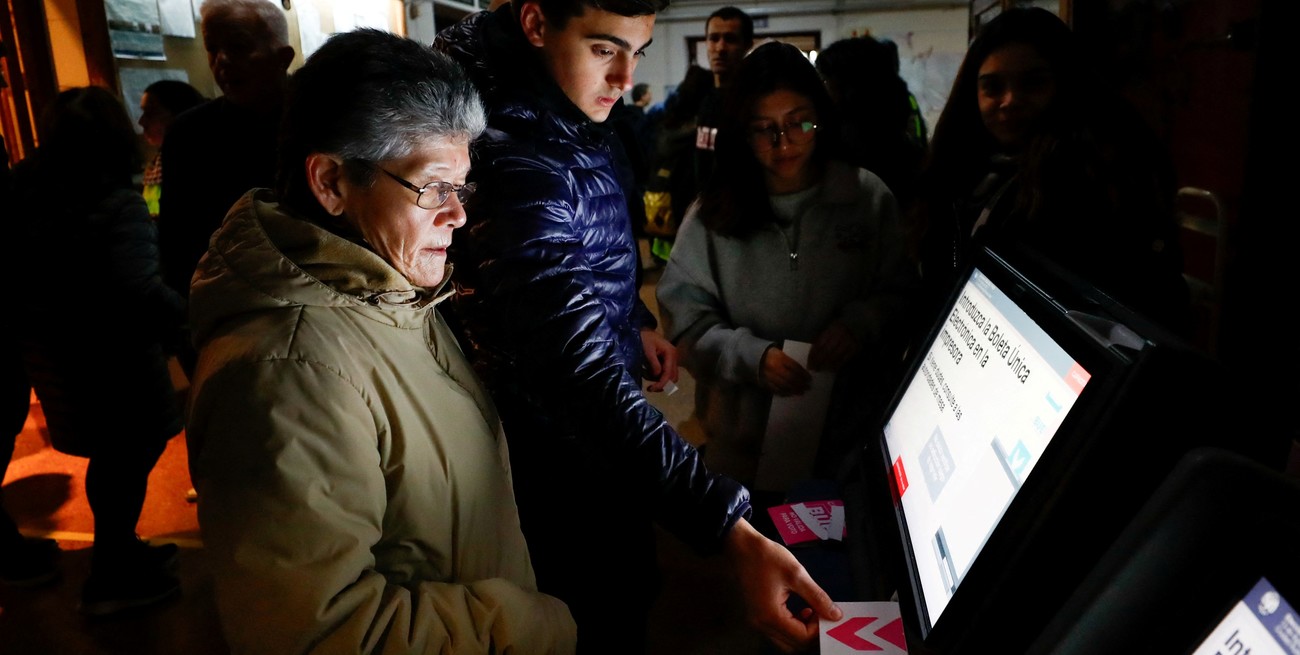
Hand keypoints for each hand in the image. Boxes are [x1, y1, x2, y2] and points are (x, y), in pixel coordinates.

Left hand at [641, 328, 679, 391]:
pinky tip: (648, 372)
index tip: (651, 389)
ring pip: (671, 377)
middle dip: (662, 384)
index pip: (669, 373)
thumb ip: (654, 364)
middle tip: (650, 388)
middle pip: (673, 378)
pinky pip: (666, 373)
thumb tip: (657, 377)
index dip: (661, 383)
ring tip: (646, 375)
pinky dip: (658, 377)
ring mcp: (672, 359)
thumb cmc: (644, 339)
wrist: (643, 331)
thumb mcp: (647, 351)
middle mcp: (674, 357)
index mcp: (670, 353)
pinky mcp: (668, 361)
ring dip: (660, 381)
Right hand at [724, 518, 840, 651]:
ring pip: (785, 641)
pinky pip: (778, 631)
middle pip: (793, 645)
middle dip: (811, 634)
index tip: (828, 614)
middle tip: (822, 615)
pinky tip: (800, 610)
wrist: (741, 546)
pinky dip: (792, 627)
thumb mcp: (796, 574)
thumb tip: (835, 614)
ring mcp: (756, 622)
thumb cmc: (766, 557)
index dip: (819, 629)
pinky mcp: (756, 617)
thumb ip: (817, 597)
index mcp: (770, 616)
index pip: (802, 638)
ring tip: (812, 611)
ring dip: (802, 632)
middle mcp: (761, 625)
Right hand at [760, 346, 810, 395]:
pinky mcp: (764, 382)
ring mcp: (769, 376)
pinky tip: (790, 394)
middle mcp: (775, 367)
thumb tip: (803, 372)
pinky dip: (784, 393)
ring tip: (801, 392)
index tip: (810, 379)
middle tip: (808, 388)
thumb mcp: (781, 354)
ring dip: (794, 390)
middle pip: (790, 378)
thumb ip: (790, 362)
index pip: (795, 367)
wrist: (754, 357)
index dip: (803, 374)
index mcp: (780, 358)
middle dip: (800, 383)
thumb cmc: (771, 355)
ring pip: (784, 385)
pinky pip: (775, 389)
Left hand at [807, 322, 859, 371]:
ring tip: (820, 370)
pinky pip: (844, 359)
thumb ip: (821, 341)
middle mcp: (840, 335)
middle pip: (827, 351)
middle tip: (813, 369)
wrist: (855, 327)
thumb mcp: (828, 331)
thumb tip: (811, 356)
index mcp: (831, 329)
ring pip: (835, 356)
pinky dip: (836, 365)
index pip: (819, 344)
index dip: (813, 355)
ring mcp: (848, 342)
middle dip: (818, 361)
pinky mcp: (855, 348)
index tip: (809, 363)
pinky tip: (831, 369)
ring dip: (826, 365)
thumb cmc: (838, 330)